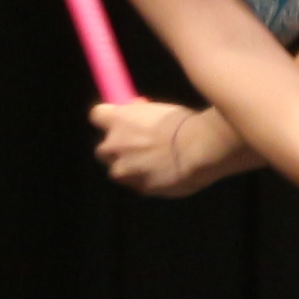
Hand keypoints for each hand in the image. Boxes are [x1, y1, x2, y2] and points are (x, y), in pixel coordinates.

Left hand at [93, 98, 231, 199]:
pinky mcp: (140, 188)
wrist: (201, 149)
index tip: (122, 122)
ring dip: (132, 169)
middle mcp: (114, 145)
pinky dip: (148, 182)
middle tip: (139, 148)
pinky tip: (167, 175)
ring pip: (119, 172)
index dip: (109, 119)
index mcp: (118, 119)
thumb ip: (141, 116)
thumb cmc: (185, 123)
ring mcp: (125, 169)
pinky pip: (139, 185)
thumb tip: (138, 111)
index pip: (97, 115)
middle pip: (103, 150)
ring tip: (158, 164)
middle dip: (118, 150)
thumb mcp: (159, 110)